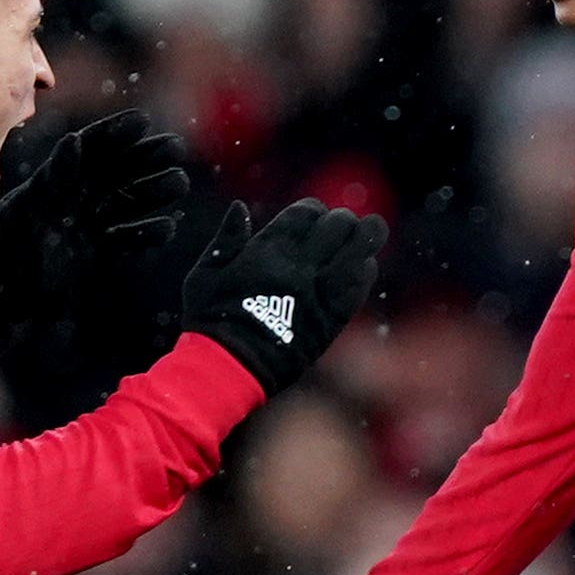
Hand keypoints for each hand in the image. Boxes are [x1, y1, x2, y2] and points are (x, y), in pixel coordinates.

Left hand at [0, 110, 188, 339]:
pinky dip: (148, 232)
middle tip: (176, 148)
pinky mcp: (97, 252)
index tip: (143, 122)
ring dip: (154, 191)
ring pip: (128, 201)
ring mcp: (89, 224)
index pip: (91, 148)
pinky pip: (128, 237)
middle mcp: (76, 197)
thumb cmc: (7, 246)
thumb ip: (54, 176)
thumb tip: (76, 139)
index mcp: (57, 179)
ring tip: (179, 183)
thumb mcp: (26, 206)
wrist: (1, 294)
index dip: (116, 132)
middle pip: (117, 170)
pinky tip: (168, 226)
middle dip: (147, 157)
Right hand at [181, 198, 385, 395]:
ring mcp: (319, 294)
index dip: (313, 210)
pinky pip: (358, 288)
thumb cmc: (211, 320)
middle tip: (342, 225)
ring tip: (369, 232)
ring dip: (366, 238)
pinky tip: (364, 265)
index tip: (313, 216)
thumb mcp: (205, 273)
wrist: (230, 367)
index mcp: (267, 251)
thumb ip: (226, 238)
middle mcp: (298, 268)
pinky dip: (365, 272)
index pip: (306, 214)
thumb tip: (239, 207)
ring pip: (358, 253)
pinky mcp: (331, 321)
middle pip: (338, 228)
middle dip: (342, 221)